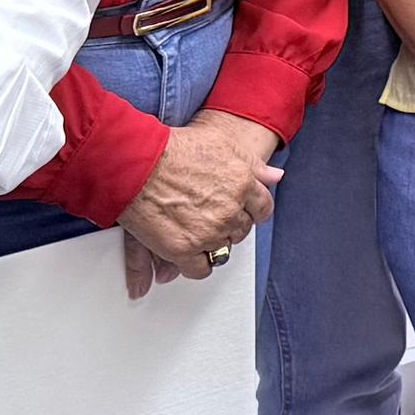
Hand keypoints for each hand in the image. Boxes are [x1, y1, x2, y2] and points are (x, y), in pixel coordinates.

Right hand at [119, 109, 280, 284]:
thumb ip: (253, 165)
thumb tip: (276, 176)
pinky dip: (194, 264)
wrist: (137, 162)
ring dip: (210, 243)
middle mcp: (229, 210)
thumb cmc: (173, 149)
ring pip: (222, 249)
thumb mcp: (222, 145)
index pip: (262, 208)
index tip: (242, 212)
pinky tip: (187, 252)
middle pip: (241, 230)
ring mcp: (208, 232)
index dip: (251, 211)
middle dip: (228, 225)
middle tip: (208, 217)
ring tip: (193, 229)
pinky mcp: (184, 249)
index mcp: (242, 183)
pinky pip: (200, 269)